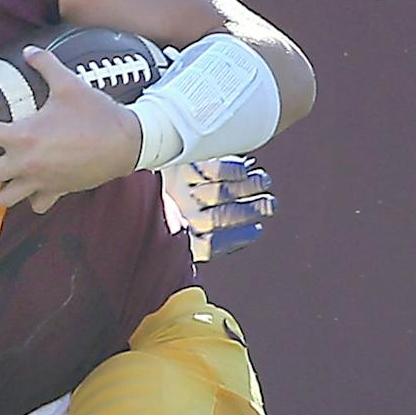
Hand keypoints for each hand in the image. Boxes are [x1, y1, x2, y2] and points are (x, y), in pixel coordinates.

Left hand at [0, 46, 142, 214]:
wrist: (125, 143)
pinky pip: (35, 205)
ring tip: (3, 176)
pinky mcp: (56, 192)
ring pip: (5, 199)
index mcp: (22, 136)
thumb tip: (30, 51)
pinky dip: (31, 199)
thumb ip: (45, 65)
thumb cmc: (95, 113)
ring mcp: (39, 182)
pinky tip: (33, 188)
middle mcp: (25, 163)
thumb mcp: (69, 83)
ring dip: (0, 189)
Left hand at [162, 157, 277, 262]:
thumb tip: (250, 229)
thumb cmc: (171, 210)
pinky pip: (209, 170)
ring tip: (265, 182)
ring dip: (247, 187)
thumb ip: (212, 238)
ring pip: (218, 193)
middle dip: (250, 210)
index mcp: (181, 239)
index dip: (237, 238)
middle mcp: (180, 216)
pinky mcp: (180, 169)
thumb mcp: (185, 232)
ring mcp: (179, 192)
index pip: (212, 245)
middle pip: (220, 217)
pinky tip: (246, 169)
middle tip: (271, 205)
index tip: (258, 229)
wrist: (144, 168)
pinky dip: (231, 169)